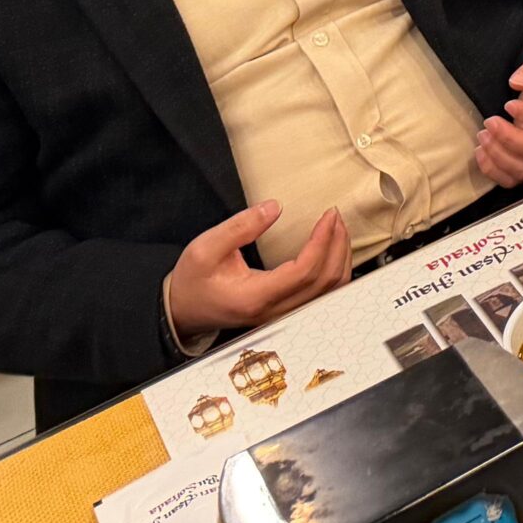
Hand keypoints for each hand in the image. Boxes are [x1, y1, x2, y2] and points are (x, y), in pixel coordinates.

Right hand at [166, 201, 351, 343]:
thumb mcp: (205, 248)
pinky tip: (332, 249)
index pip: (304, 272)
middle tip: (335, 215)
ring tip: (338, 228)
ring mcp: (281, 315)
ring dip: (340, 257)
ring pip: (328, 292)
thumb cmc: (192, 280)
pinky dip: (333, 270)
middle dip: (337, 245)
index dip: (323, 241)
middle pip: (324, 283)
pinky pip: (322, 295)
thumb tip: (275, 207)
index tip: (328, 215)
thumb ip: (240, 227)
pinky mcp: (284, 311)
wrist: (182, 309)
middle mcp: (273, 312)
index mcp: (254, 297)